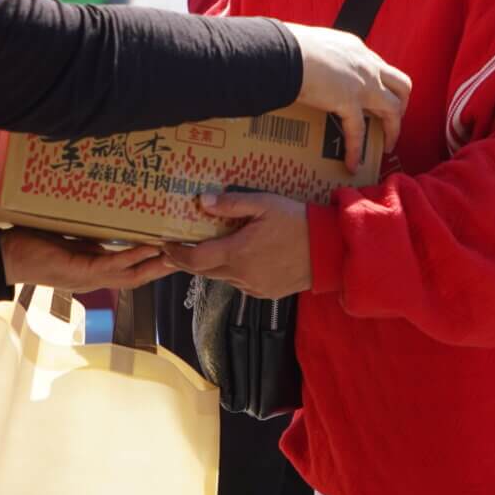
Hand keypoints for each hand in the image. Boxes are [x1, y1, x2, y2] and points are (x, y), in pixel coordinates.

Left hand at [0, 228, 173, 291]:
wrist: (5, 258)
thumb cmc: (31, 244)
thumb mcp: (69, 237)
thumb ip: (91, 234)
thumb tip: (111, 217)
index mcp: (95, 268)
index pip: (132, 269)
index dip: (156, 262)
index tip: (178, 249)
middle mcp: (96, 277)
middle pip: (140, 276)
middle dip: (165, 266)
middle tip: (191, 253)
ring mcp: (89, 277)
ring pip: (132, 274)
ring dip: (157, 263)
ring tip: (178, 250)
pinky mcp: (80, 271)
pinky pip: (114, 264)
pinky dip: (134, 256)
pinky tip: (150, 246)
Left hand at [164, 192, 311, 298]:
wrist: (329, 250)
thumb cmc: (297, 222)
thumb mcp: (264, 204)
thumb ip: (231, 204)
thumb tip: (202, 201)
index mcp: (237, 253)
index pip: (194, 259)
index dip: (176, 254)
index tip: (165, 245)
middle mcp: (241, 275)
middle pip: (203, 271)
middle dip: (188, 260)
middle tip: (176, 249)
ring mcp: (253, 287)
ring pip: (222, 277)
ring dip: (211, 265)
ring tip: (208, 249)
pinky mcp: (265, 293)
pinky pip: (240, 283)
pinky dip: (232, 272)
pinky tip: (238, 258)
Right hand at [287, 23, 409, 173]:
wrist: (284, 51)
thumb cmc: (288, 45)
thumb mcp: (313, 45)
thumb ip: (318, 56)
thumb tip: (302, 66)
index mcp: (356, 49)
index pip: (379, 67)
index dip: (381, 84)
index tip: (375, 97)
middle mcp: (367, 65)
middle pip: (402, 85)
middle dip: (401, 105)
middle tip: (391, 120)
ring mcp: (362, 84)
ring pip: (394, 109)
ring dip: (393, 130)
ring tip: (386, 146)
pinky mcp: (349, 102)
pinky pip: (359, 132)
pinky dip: (356, 150)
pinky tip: (352, 163)